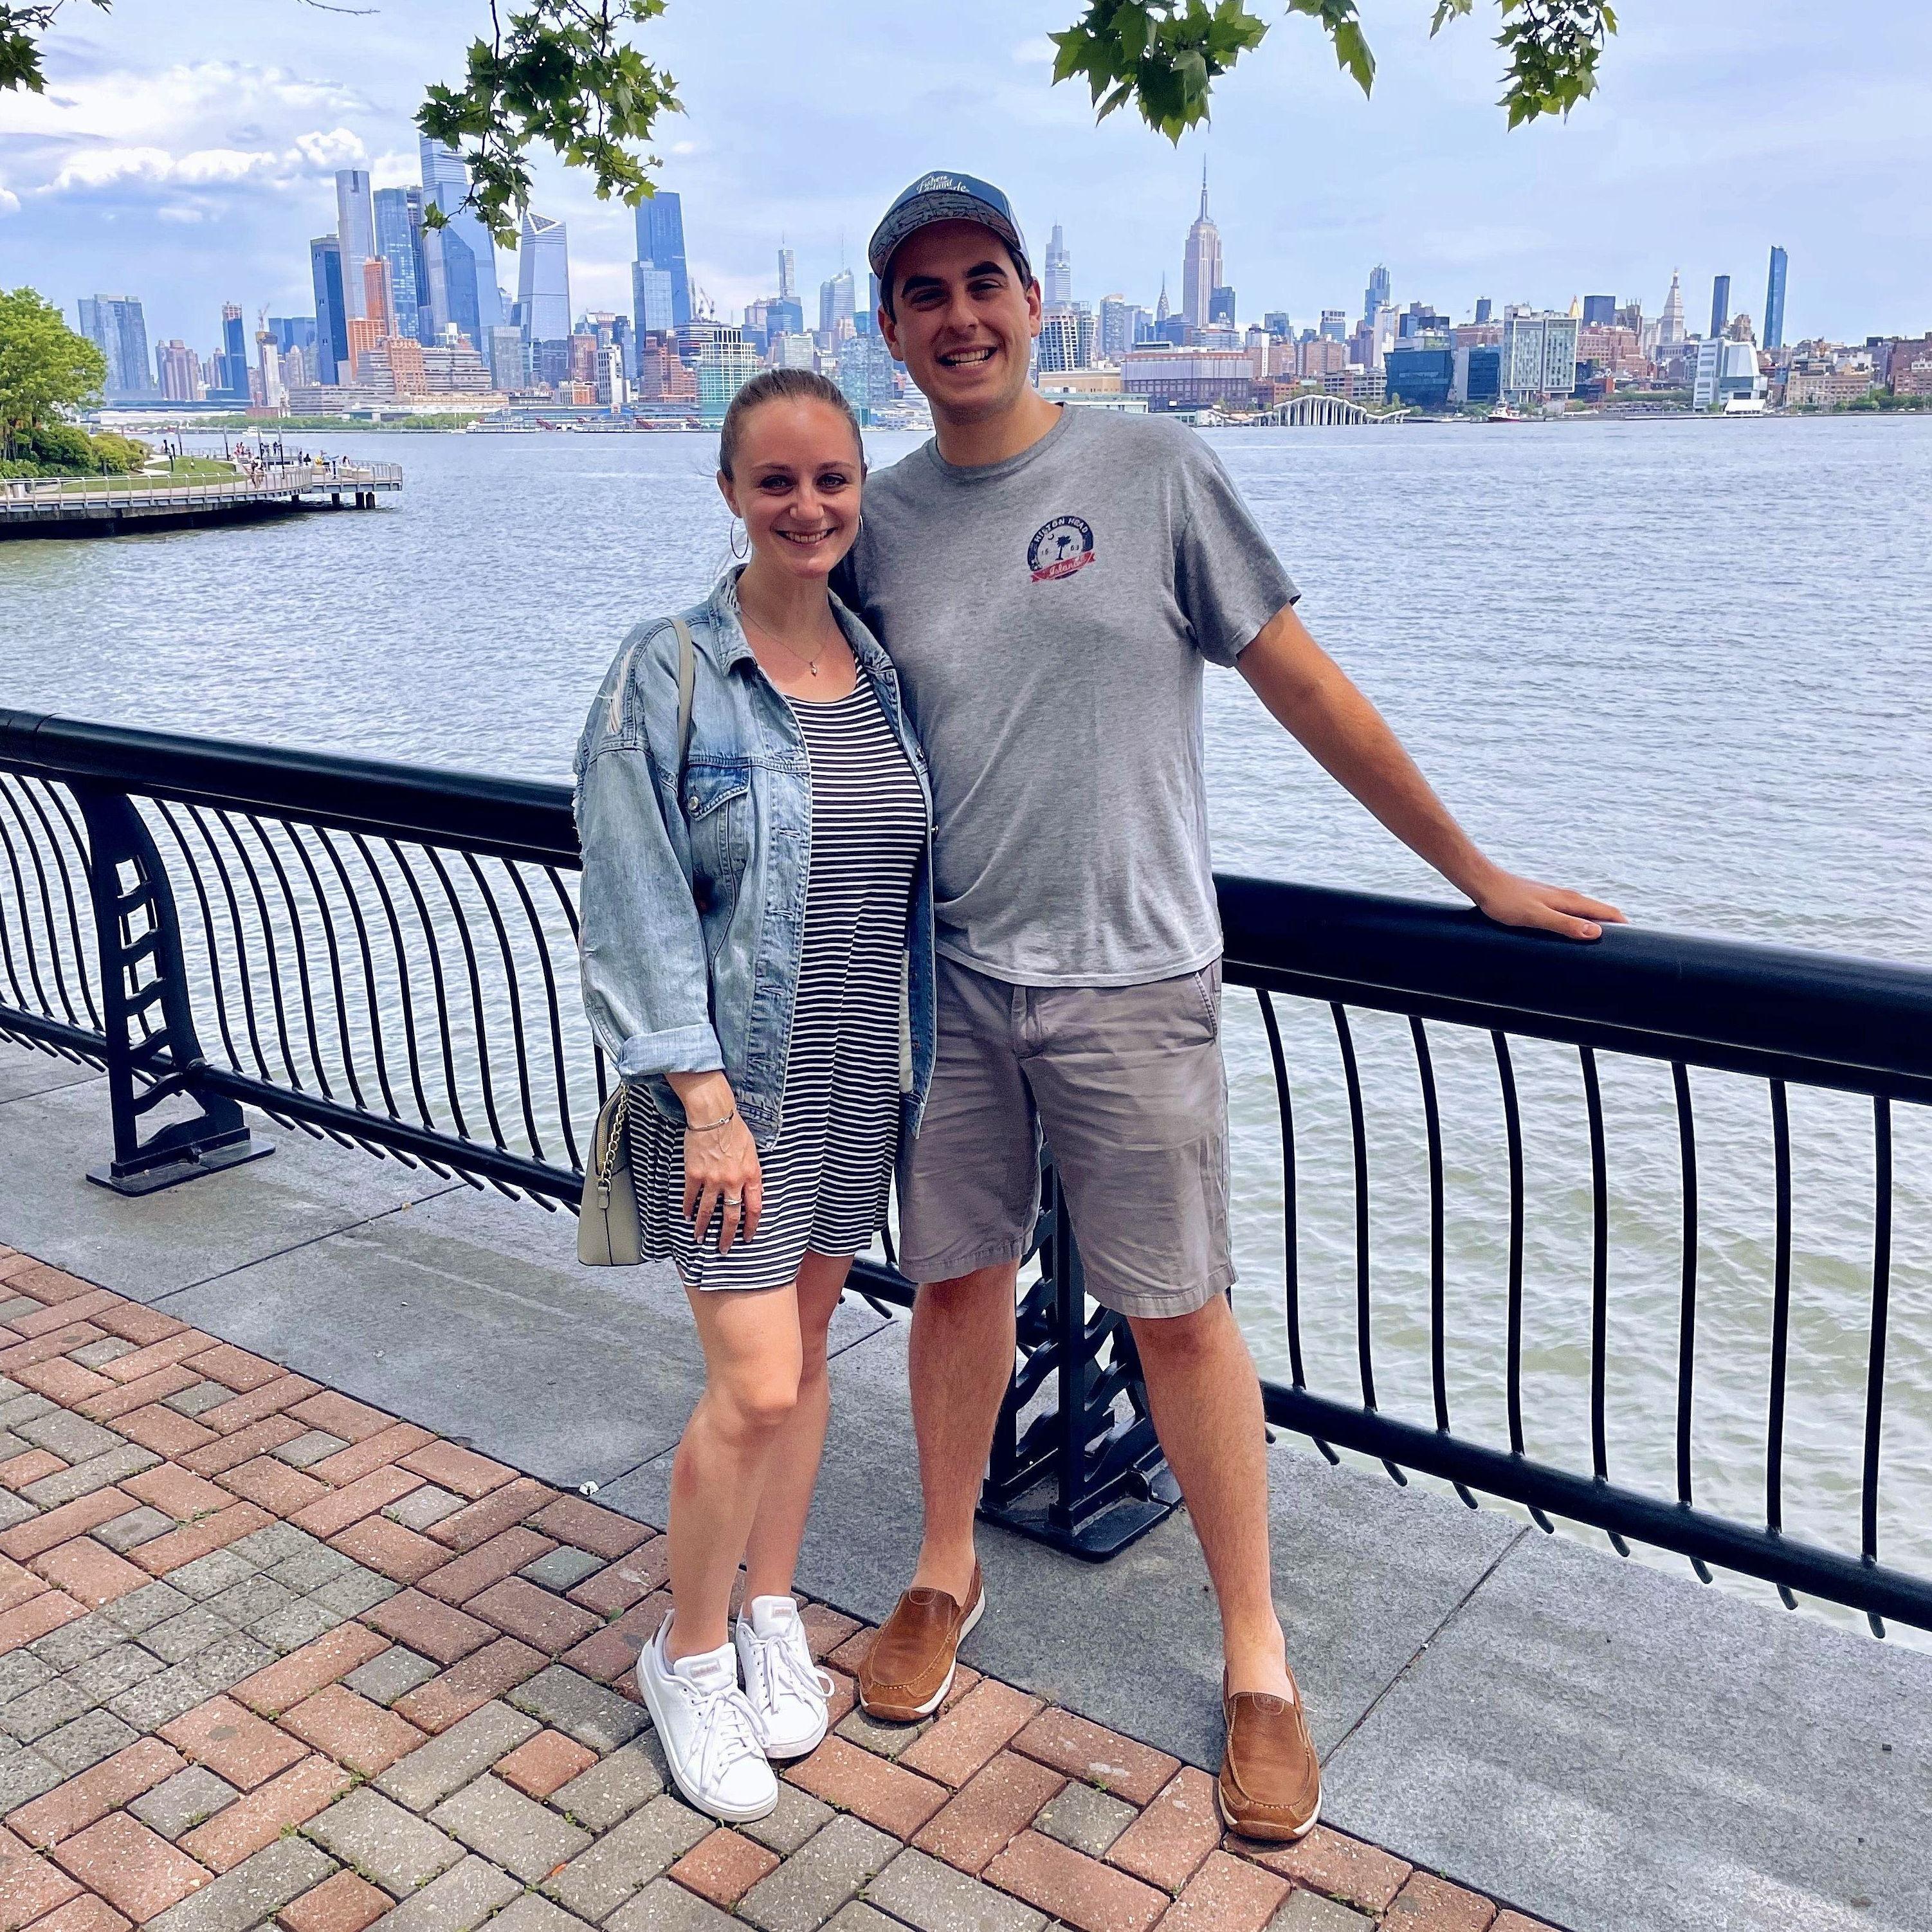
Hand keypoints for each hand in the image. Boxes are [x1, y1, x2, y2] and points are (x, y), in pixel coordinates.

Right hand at [682, 1104, 761, 1254]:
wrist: (714, 1116)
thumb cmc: (735, 1129)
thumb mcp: (752, 1152)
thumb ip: (752, 1173)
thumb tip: (752, 1191)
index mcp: (751, 1175)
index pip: (754, 1208)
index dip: (751, 1226)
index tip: (747, 1237)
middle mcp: (733, 1181)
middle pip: (731, 1216)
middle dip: (727, 1236)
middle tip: (723, 1249)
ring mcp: (713, 1180)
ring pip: (708, 1211)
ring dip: (704, 1227)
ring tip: (700, 1238)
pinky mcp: (694, 1175)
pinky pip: (691, 1197)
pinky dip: (688, 1208)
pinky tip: (686, 1217)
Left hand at [1468, 865, 1625, 941]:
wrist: (1483, 883)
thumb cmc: (1506, 901)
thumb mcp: (1537, 917)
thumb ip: (1565, 924)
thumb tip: (1597, 932)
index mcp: (1571, 901)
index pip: (1608, 912)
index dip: (1624, 927)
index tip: (1636, 946)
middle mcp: (1567, 898)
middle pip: (1599, 914)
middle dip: (1613, 930)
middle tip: (1619, 954)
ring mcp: (1556, 899)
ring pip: (1584, 915)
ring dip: (1595, 929)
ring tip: (1600, 950)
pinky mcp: (1544, 903)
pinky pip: (1569, 916)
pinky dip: (1578, 926)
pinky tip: (1571, 937)